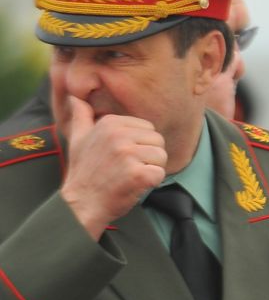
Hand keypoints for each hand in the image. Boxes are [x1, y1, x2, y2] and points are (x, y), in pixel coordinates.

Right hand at [57, 98, 165, 238]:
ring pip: (162, 157)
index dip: (141, 144)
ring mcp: (128, 154)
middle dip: (149, 156)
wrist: (81, 203)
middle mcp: (118, 135)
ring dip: (151, 169)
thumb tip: (75, 96)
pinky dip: (151, 182)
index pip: (148, 128)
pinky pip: (160, 174)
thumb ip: (81, 116)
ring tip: (130, 176)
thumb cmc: (83, 172)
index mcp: (110, 123)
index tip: (122, 156)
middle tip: (127, 168)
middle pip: (158, 141)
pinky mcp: (138, 174)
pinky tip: (133, 185)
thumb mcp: (78, 138)